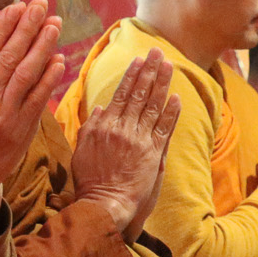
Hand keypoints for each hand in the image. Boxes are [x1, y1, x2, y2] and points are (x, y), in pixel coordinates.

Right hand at [0, 0, 63, 223]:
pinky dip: (49, 79)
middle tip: (41, 5)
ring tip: (54, 24)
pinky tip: (58, 60)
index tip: (17, 7)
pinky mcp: (19, 131)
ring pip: (27, 73)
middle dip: (28, 27)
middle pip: (10, 55)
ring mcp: (4, 115)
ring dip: (43, 46)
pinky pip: (38, 100)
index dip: (4, 26)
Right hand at [69, 48, 180, 239]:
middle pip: (138, 94)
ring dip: (162, 84)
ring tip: (168, 65)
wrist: (104, 204)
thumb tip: (100, 107)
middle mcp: (122, 129)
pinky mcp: (152, 154)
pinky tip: (177, 97)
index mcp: (104, 126)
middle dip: (149, 71)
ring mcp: (138, 141)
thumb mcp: (81, 151)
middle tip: (157, 52)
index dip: (131, 75)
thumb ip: (90, 128)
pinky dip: (171, 113)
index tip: (138, 60)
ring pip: (152, 106)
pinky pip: (164, 129)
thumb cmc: (90, 181)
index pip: (121, 94)